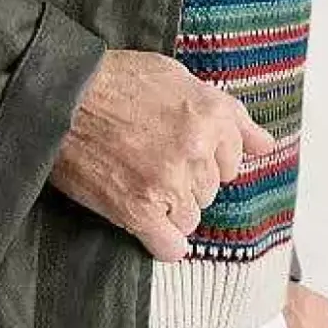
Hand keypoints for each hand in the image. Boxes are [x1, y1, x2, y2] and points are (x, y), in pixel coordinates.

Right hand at [48, 48, 276, 260]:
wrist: (61, 96)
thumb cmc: (115, 81)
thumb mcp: (180, 80)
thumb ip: (230, 115)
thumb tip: (266, 145)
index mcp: (211, 115)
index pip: (234, 160)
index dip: (206, 158)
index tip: (180, 150)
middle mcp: (197, 149)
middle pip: (209, 190)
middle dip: (185, 181)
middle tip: (149, 161)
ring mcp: (169, 182)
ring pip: (190, 218)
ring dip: (168, 208)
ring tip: (137, 181)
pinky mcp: (139, 209)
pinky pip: (169, 247)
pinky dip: (161, 242)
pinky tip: (147, 225)